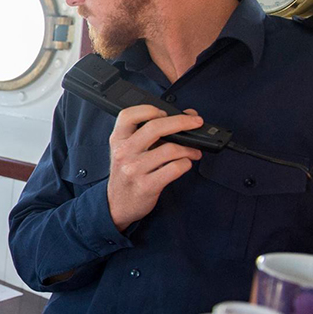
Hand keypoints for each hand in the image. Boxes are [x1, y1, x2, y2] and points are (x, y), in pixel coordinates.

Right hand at [106, 105, 204, 230]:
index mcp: (118, 140)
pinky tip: (184, 165)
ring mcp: (134, 169)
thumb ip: (152, 134)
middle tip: (195, 122)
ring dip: (189, 149)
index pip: (129, 115)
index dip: (149, 109)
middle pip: (155, 127)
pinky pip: (175, 168)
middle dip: (182, 122)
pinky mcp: (147, 185)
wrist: (117, 204)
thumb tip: (185, 116)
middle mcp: (124, 152)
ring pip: (170, 149)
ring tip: (194, 151)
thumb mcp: (129, 151)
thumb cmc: (127, 174)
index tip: (165, 113)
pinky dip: (186, 164)